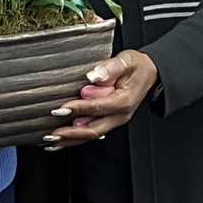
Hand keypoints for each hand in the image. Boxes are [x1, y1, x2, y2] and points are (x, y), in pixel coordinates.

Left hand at [43, 50, 157, 148]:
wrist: (150, 73)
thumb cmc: (137, 66)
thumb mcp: (126, 61)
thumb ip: (110, 68)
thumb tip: (93, 76)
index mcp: (124, 101)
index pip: (98, 107)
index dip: (78, 108)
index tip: (61, 108)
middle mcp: (120, 115)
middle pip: (94, 129)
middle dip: (71, 133)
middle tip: (52, 132)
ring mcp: (116, 119)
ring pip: (92, 134)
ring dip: (72, 140)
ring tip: (52, 141)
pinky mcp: (110, 120)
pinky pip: (93, 131)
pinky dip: (77, 137)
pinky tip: (63, 139)